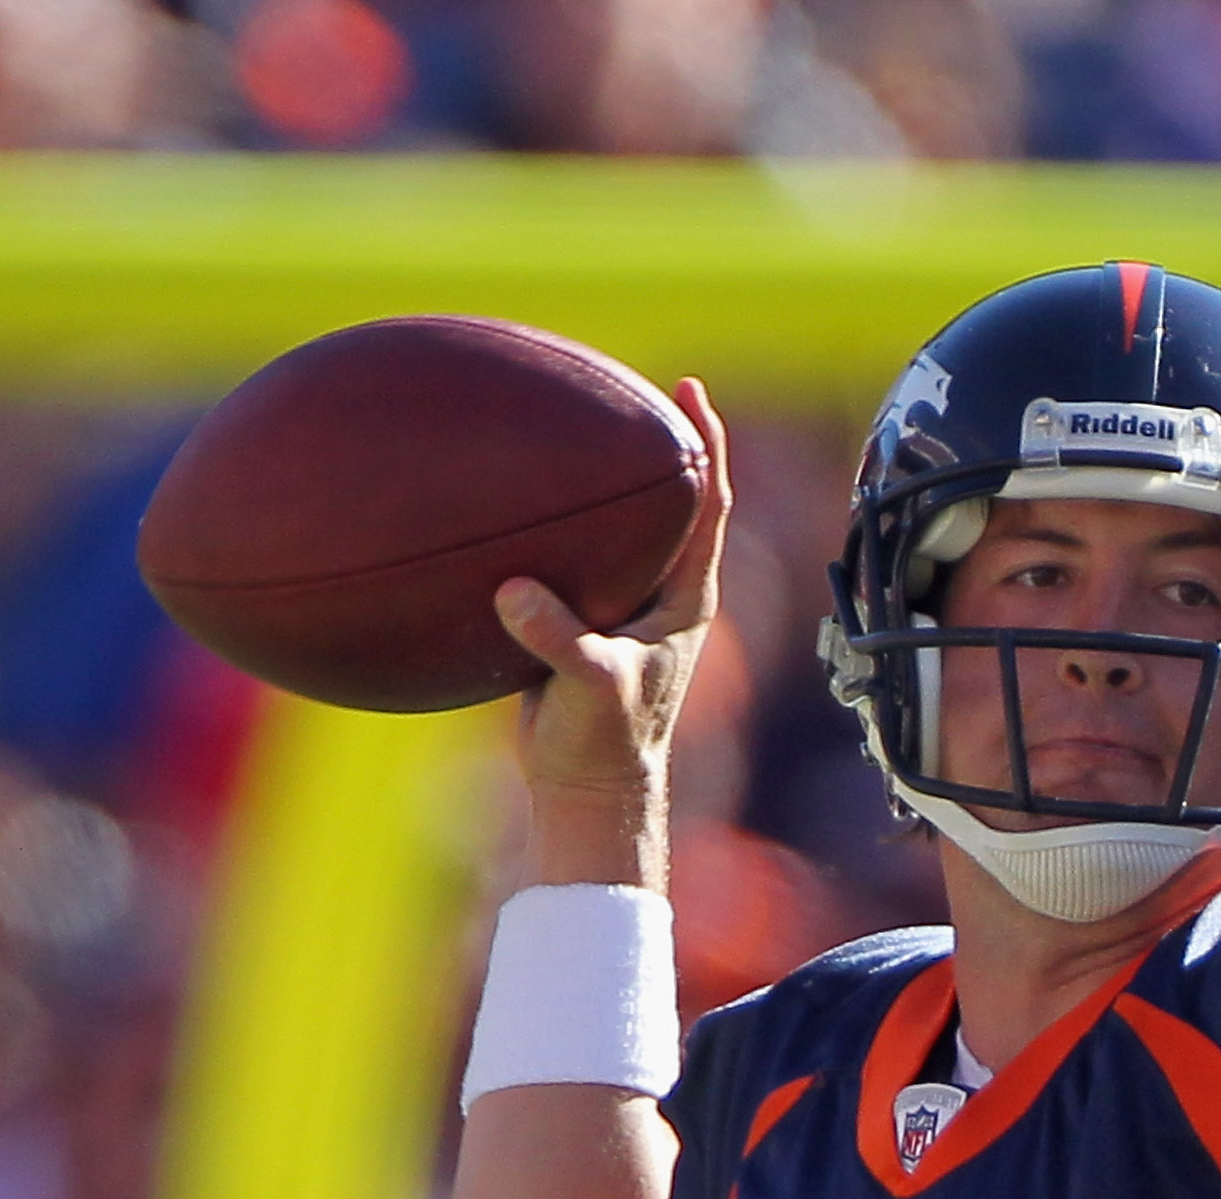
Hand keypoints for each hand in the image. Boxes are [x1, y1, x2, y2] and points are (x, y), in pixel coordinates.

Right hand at [494, 379, 730, 887]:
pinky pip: (566, 562)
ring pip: (616, 530)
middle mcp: (659, 594)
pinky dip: (547, 530)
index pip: (707, 505)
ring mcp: (621, 608)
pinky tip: (513, 502)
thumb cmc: (606, 744)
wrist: (587, 791)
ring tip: (571, 428)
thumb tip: (515, 593)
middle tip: (632, 385)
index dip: (705, 445)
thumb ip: (559, 639)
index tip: (690, 391)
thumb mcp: (590, 687)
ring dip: (600, 485)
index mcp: (683, 598)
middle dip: (655, 445)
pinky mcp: (581, 625)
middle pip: (667, 502)